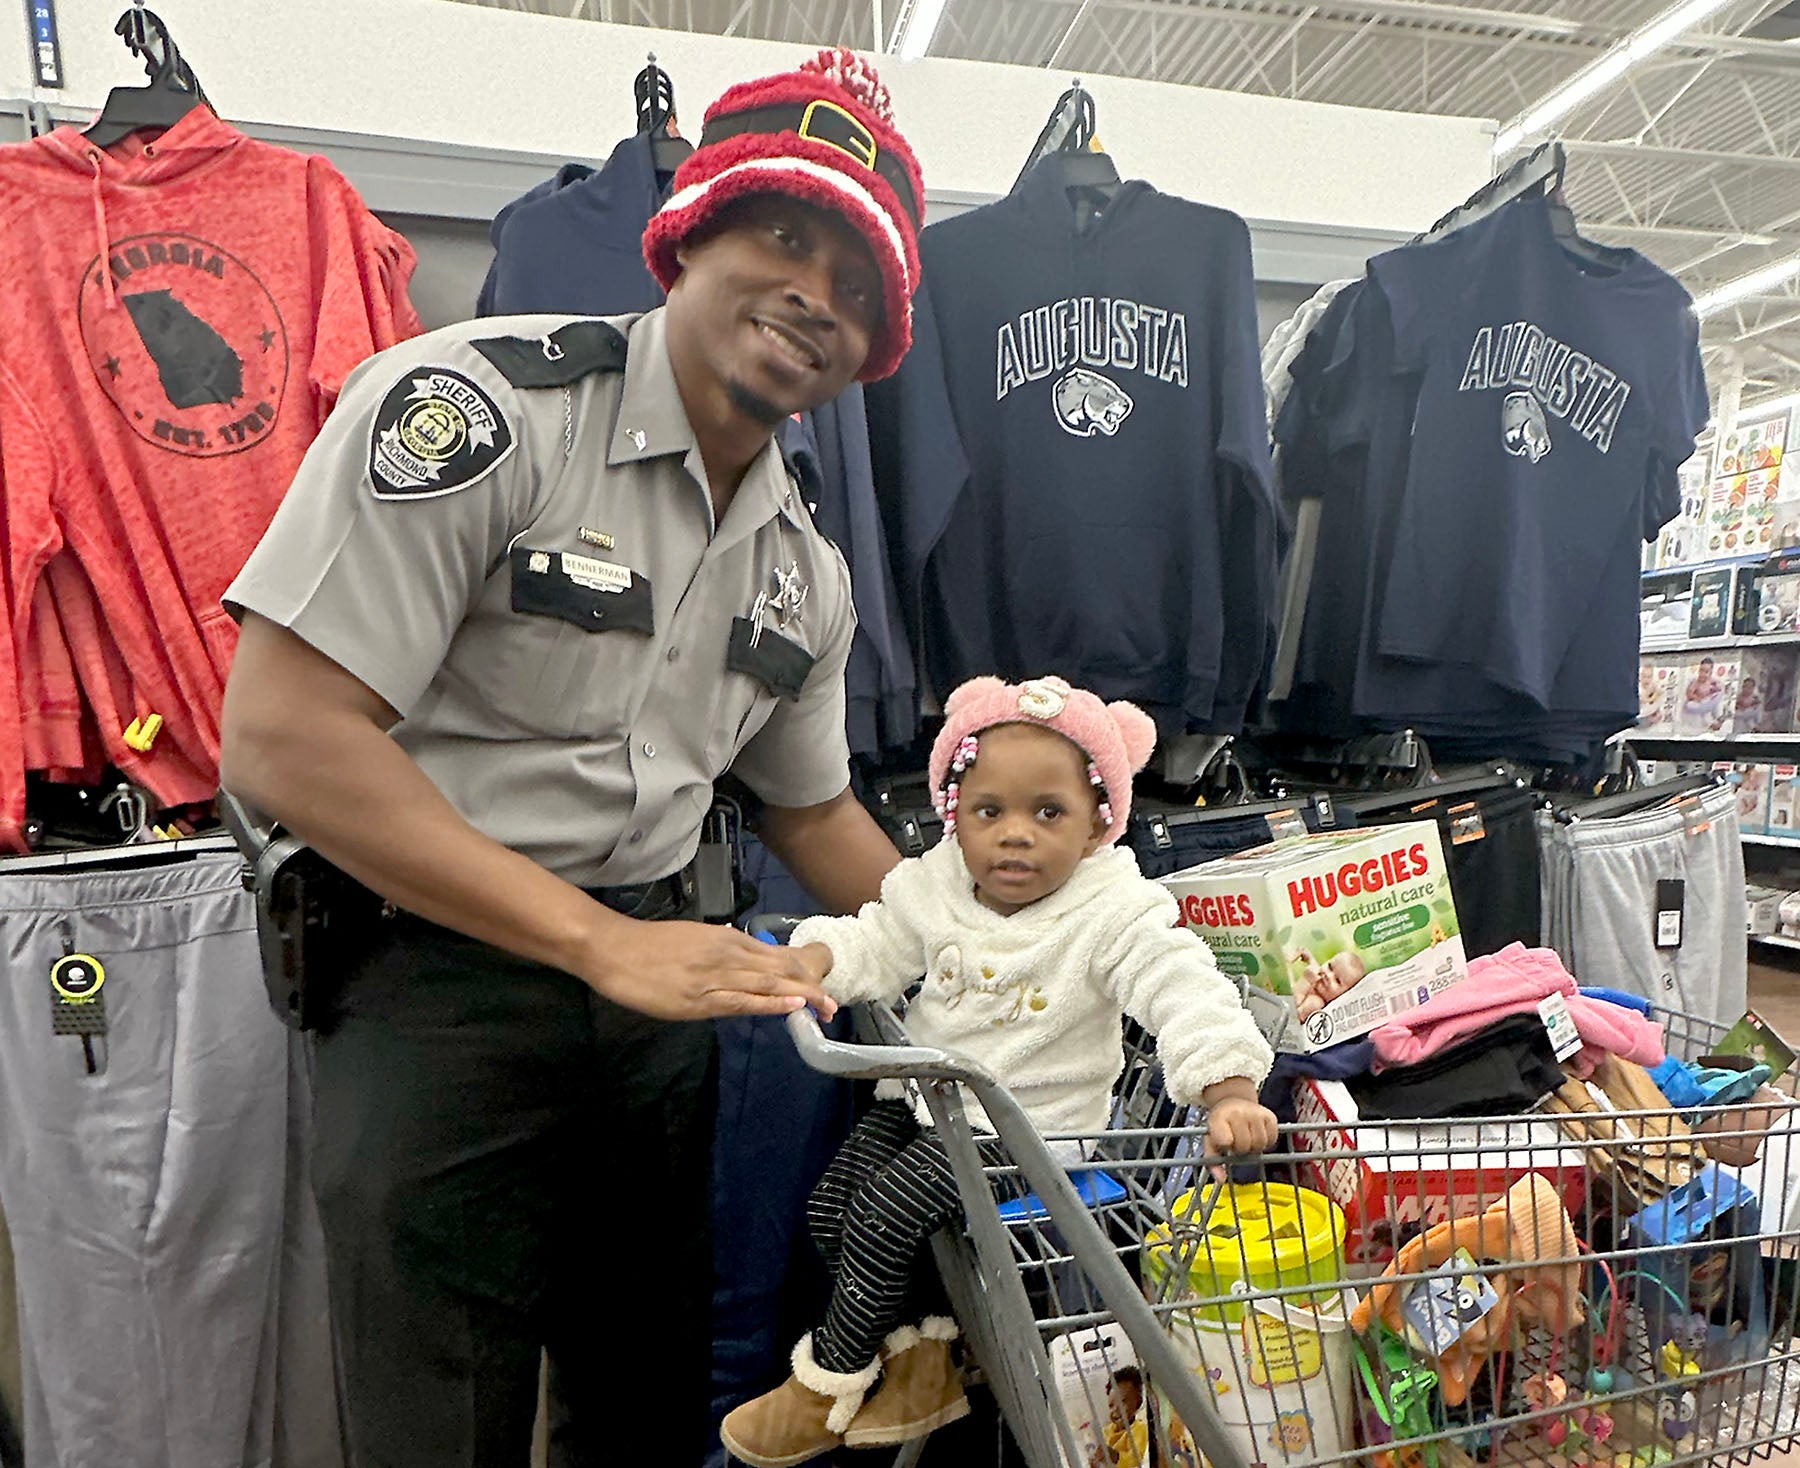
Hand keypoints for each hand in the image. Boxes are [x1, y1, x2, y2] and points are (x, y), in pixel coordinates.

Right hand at [580, 919, 839, 1021]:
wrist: (614, 949)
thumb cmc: (649, 946)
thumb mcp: (693, 938)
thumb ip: (719, 945)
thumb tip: (740, 943)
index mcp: (727, 940)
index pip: (775, 956)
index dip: (802, 972)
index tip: (821, 985)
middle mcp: (728, 955)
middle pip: (780, 971)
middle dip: (810, 987)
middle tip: (834, 1006)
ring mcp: (715, 976)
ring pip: (768, 985)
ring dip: (801, 997)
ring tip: (826, 1008)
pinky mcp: (700, 998)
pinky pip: (743, 1001)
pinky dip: (770, 1003)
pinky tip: (791, 1005)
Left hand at [1203, 1094, 1278, 1156]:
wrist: (1233, 1100)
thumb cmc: (1221, 1124)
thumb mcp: (1210, 1139)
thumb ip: (1212, 1161)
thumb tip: (1221, 1179)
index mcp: (1219, 1118)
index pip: (1225, 1140)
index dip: (1226, 1145)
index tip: (1225, 1141)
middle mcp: (1238, 1113)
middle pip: (1245, 1146)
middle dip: (1240, 1148)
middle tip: (1236, 1140)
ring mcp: (1256, 1113)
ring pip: (1260, 1144)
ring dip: (1254, 1146)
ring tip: (1247, 1137)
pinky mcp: (1270, 1116)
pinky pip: (1272, 1139)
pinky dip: (1266, 1141)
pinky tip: (1257, 1134)